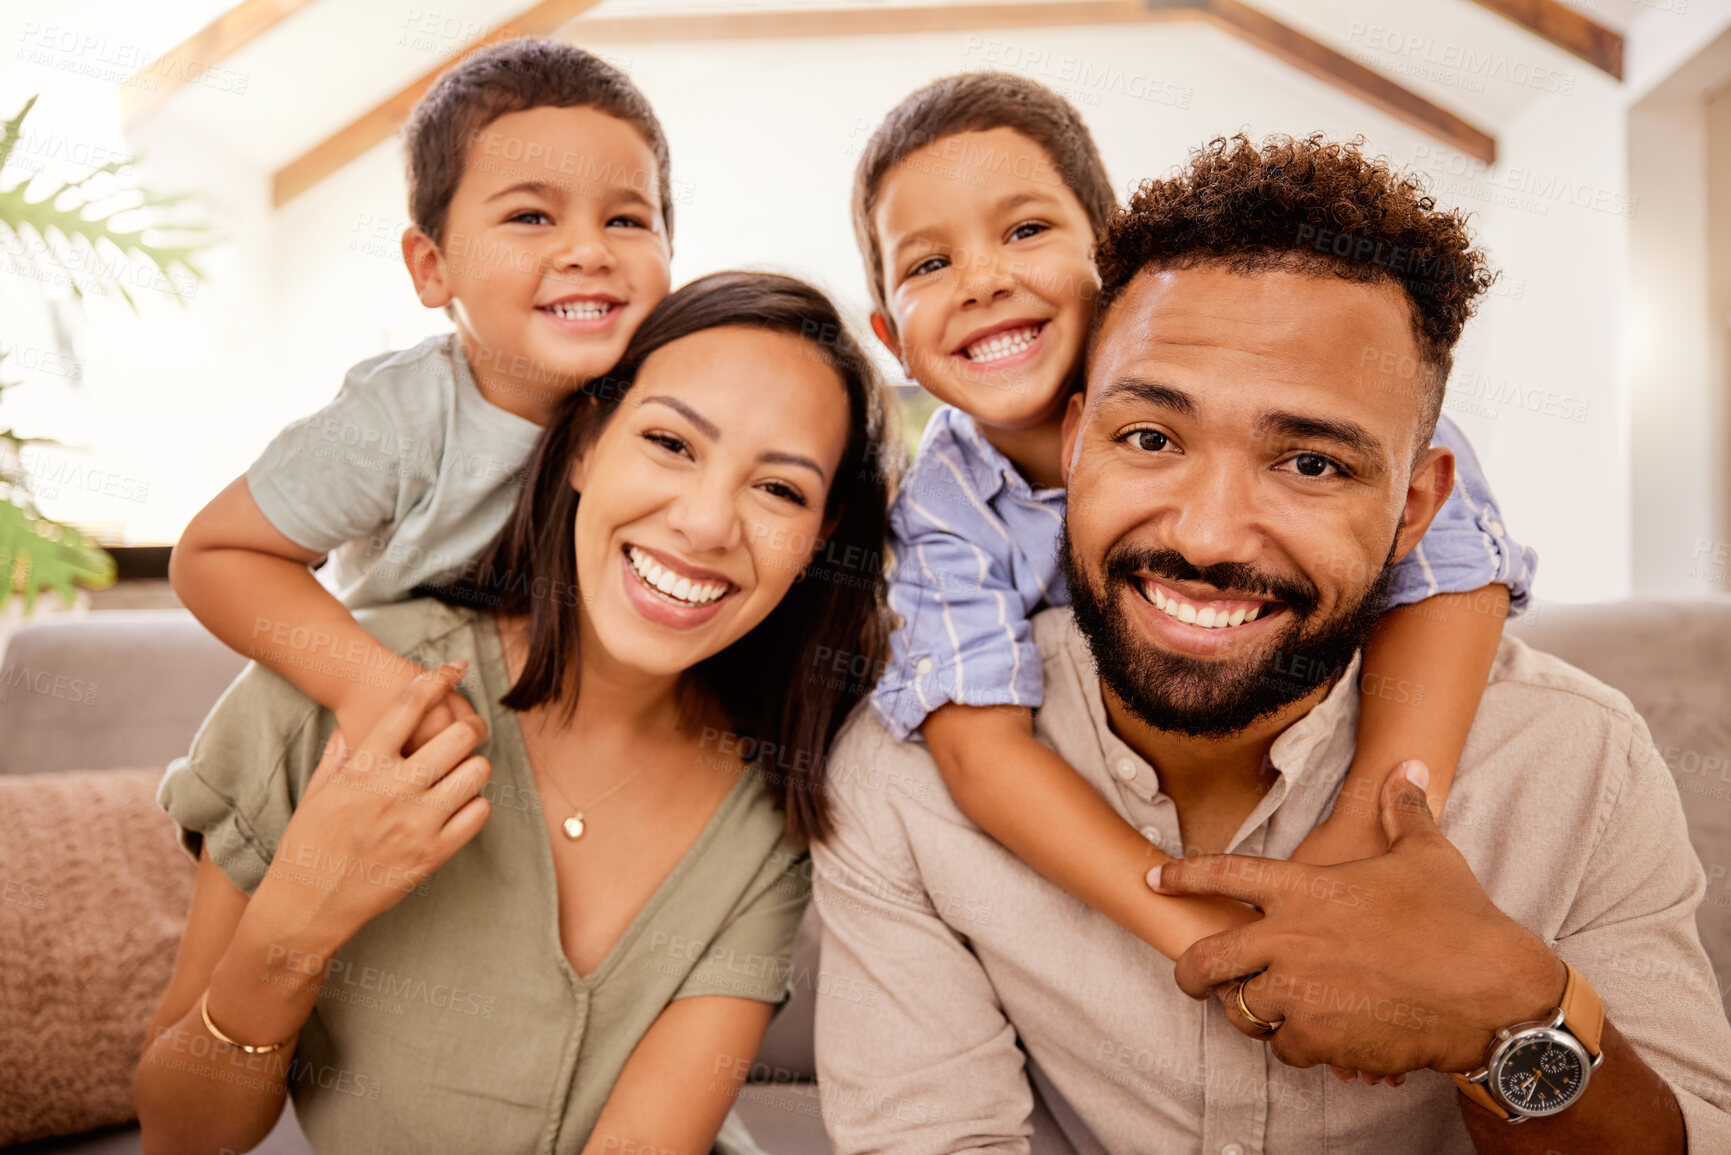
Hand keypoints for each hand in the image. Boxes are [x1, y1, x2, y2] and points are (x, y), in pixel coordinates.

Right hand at [255, 663, 492, 956]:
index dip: (437, 680)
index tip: (453, 668)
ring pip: (477, 772)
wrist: (307, 905)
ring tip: (461, 773)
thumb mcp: (319, 790)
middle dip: (470, 726)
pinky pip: (478, 814)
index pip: (409, 707)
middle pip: (458, 735)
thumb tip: (354, 728)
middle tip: (468, 730)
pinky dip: (474, 805)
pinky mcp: (434, 854)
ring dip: (473, 767)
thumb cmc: (308, 844)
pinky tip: (459, 806)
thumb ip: (341, 754)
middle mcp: (395, 789)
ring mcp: (419, 822)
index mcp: (364, 766)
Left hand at [1150, 761, 1566, 1077]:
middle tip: (1193, 977)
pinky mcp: (1320, 1037)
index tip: (1155, 880)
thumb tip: (1410, 769)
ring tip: (1266, 1009)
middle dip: (1190, 972)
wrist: (1492, 992)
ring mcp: (1300, 992)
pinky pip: (1282, 1048)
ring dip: (1249, 1011)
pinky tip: (1316, 1037)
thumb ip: (1403, 813)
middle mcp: (1289, 940)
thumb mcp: (1428, 855)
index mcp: (1305, 890)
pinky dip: (1293, 1045)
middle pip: (1203, 960)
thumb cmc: (1460, 919)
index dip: (1183, 876)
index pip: (1223, 874)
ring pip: (1240, 1010)